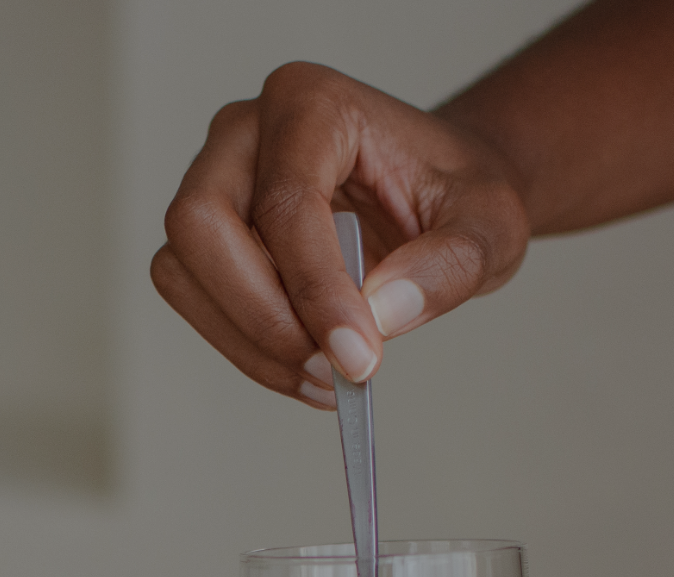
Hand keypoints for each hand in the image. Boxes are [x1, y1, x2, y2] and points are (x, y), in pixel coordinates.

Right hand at [151, 62, 530, 410]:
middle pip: (202, 225)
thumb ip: (449, 267)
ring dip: (248, 340)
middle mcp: (245, 132)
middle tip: (331, 369)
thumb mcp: (490, 226)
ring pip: (183, 267)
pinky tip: (304, 365)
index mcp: (312, 103)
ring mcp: (215, 179)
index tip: (358, 356)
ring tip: (325, 376)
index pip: (286, 201)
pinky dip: (243, 346)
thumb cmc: (454, 192)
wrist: (437, 195)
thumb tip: (382, 315)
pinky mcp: (206, 234)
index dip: (316, 289)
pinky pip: (193, 296)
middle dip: (262, 315)